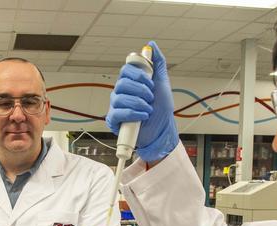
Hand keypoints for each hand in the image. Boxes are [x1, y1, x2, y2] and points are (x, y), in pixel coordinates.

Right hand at [106, 41, 178, 161]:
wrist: (162, 130)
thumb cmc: (161, 108)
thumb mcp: (162, 82)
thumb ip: (158, 63)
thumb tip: (151, 44)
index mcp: (130, 82)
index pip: (125, 70)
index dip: (138, 75)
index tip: (150, 82)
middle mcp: (121, 92)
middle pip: (122, 83)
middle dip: (141, 90)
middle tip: (151, 97)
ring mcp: (116, 106)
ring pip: (120, 97)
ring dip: (139, 103)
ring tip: (148, 109)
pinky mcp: (114, 120)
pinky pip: (118, 112)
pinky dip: (133, 113)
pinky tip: (143, 116)